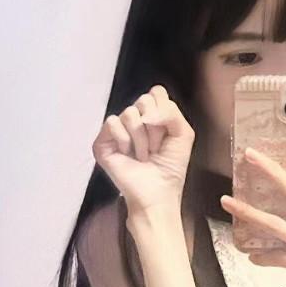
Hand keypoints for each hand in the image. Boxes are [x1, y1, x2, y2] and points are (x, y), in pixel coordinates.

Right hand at [92, 85, 194, 216]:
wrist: (157, 194)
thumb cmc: (170, 168)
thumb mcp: (183, 134)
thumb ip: (171, 112)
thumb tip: (145, 113)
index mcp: (153, 114)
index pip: (156, 92)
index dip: (164, 112)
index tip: (167, 135)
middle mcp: (134, 119)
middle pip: (144, 99)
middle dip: (155, 127)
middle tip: (155, 148)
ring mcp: (117, 130)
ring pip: (129, 113)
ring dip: (141, 139)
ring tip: (143, 156)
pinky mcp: (102, 141)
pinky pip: (112, 122)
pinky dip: (124, 140)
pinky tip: (127, 155)